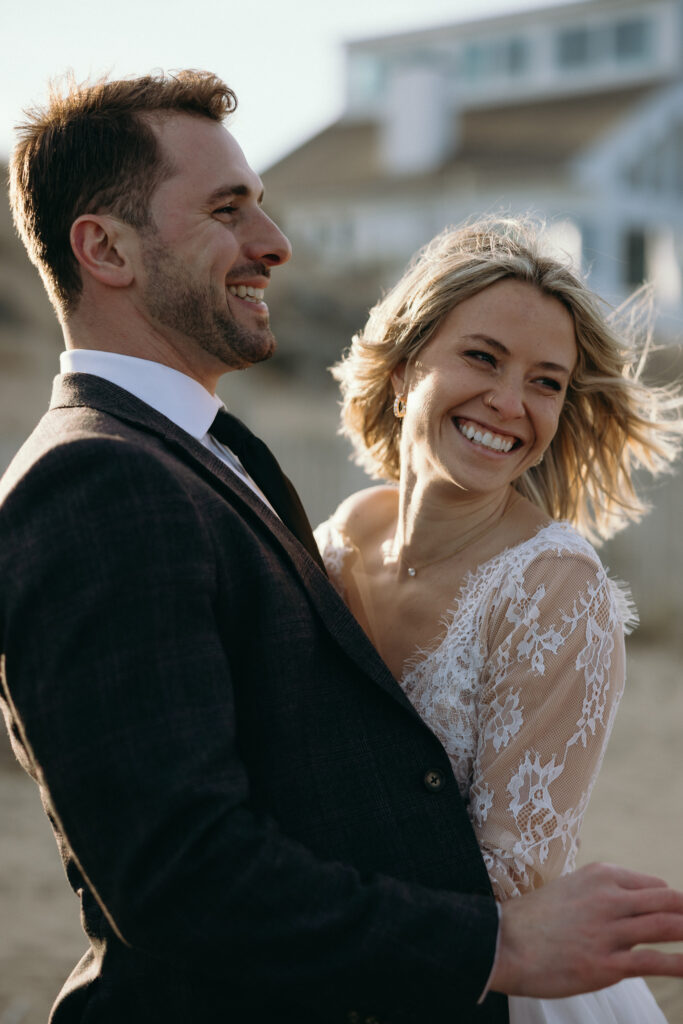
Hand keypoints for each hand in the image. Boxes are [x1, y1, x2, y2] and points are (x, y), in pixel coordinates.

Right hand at [490, 862, 682, 996]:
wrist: (502, 943)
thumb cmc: (534, 918)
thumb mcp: (570, 888)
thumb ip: (601, 892)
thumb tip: (632, 902)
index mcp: (600, 875)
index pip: (654, 885)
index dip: (671, 902)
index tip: (679, 914)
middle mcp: (609, 898)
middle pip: (668, 900)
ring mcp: (609, 931)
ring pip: (666, 926)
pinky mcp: (607, 964)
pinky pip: (654, 962)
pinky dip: (680, 963)